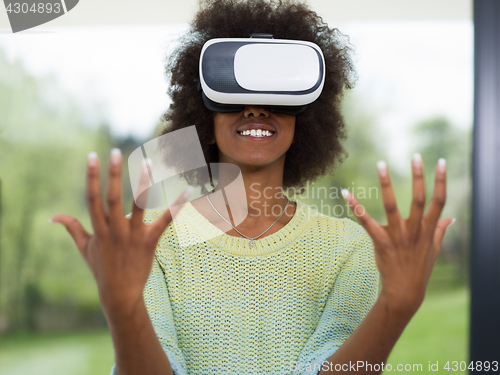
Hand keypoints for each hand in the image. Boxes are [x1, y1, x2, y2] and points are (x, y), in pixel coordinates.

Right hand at [50, 149, 192, 315]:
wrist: (120, 294)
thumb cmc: (101, 268)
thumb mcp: (84, 248)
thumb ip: (72, 228)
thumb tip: (53, 216)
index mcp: (98, 229)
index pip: (92, 198)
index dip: (91, 176)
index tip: (92, 156)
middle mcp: (114, 230)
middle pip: (113, 198)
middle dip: (114, 174)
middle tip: (116, 151)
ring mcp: (133, 236)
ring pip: (139, 206)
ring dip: (143, 183)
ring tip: (147, 162)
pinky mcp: (149, 241)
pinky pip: (165, 221)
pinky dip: (177, 206)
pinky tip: (188, 190)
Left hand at [342, 154, 453, 315]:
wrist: (404, 293)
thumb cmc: (419, 269)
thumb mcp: (434, 251)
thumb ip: (440, 232)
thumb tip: (451, 218)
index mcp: (429, 230)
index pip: (439, 201)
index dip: (441, 181)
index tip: (441, 162)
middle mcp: (415, 231)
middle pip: (418, 200)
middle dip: (418, 177)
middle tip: (415, 155)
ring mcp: (398, 237)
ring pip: (392, 206)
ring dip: (386, 184)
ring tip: (381, 164)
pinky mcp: (381, 243)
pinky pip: (367, 222)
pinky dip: (356, 207)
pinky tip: (346, 193)